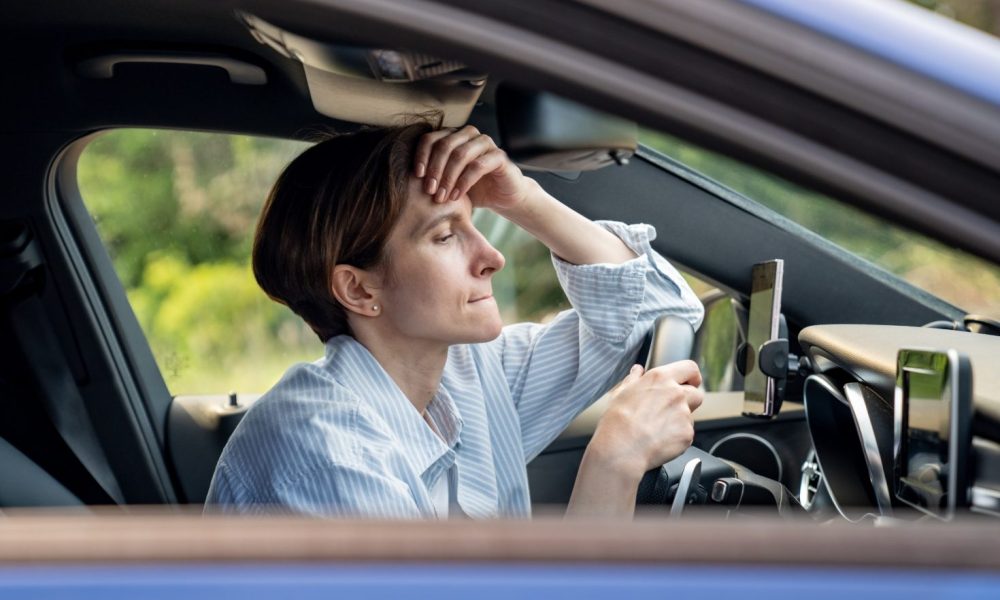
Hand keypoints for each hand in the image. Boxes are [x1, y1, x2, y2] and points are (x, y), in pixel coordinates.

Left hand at [413, 125, 531, 211]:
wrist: (502, 196)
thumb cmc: (472, 188)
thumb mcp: (448, 181)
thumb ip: (432, 174)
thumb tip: (404, 178)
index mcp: (453, 136)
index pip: (431, 138)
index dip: (421, 155)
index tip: (416, 176)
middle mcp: (469, 134)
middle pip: (444, 145)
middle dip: (434, 169)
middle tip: (429, 190)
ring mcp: (485, 143)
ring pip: (460, 154)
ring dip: (448, 177)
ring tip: (441, 197)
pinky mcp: (499, 156)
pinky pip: (477, 165)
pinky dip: (464, 182)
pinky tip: (457, 196)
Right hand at [588, 361, 703, 480]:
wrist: (621, 448)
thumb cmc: (617, 421)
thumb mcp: (621, 392)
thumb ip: (634, 378)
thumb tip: (637, 371)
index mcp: (661, 378)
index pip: (690, 368)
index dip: (692, 376)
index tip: (689, 383)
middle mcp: (676, 393)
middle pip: (697, 393)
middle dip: (688, 401)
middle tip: (670, 410)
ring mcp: (684, 414)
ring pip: (690, 416)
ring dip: (679, 421)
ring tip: (658, 429)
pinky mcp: (687, 434)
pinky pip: (686, 434)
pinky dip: (676, 438)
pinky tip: (659, 440)